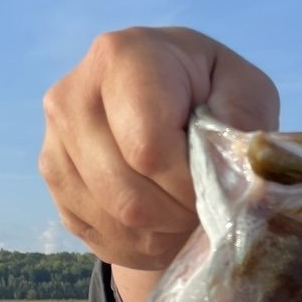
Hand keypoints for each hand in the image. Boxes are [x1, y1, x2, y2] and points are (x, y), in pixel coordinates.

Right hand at [39, 26, 278, 272]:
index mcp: (122, 58)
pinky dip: (142, 243)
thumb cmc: (213, 94)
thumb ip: (244, 120)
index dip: (191, 185)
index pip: (148, 150)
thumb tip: (233, 168)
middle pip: (128, 196)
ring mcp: (56, 141)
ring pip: (115, 221)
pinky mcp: (55, 180)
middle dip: (180, 216)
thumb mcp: (246, 90)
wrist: (170, 101)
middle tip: (205, 206)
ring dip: (165, 233)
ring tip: (188, 212)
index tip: (217, 183)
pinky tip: (163, 220)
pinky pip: (101, 235)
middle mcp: (73, 96)